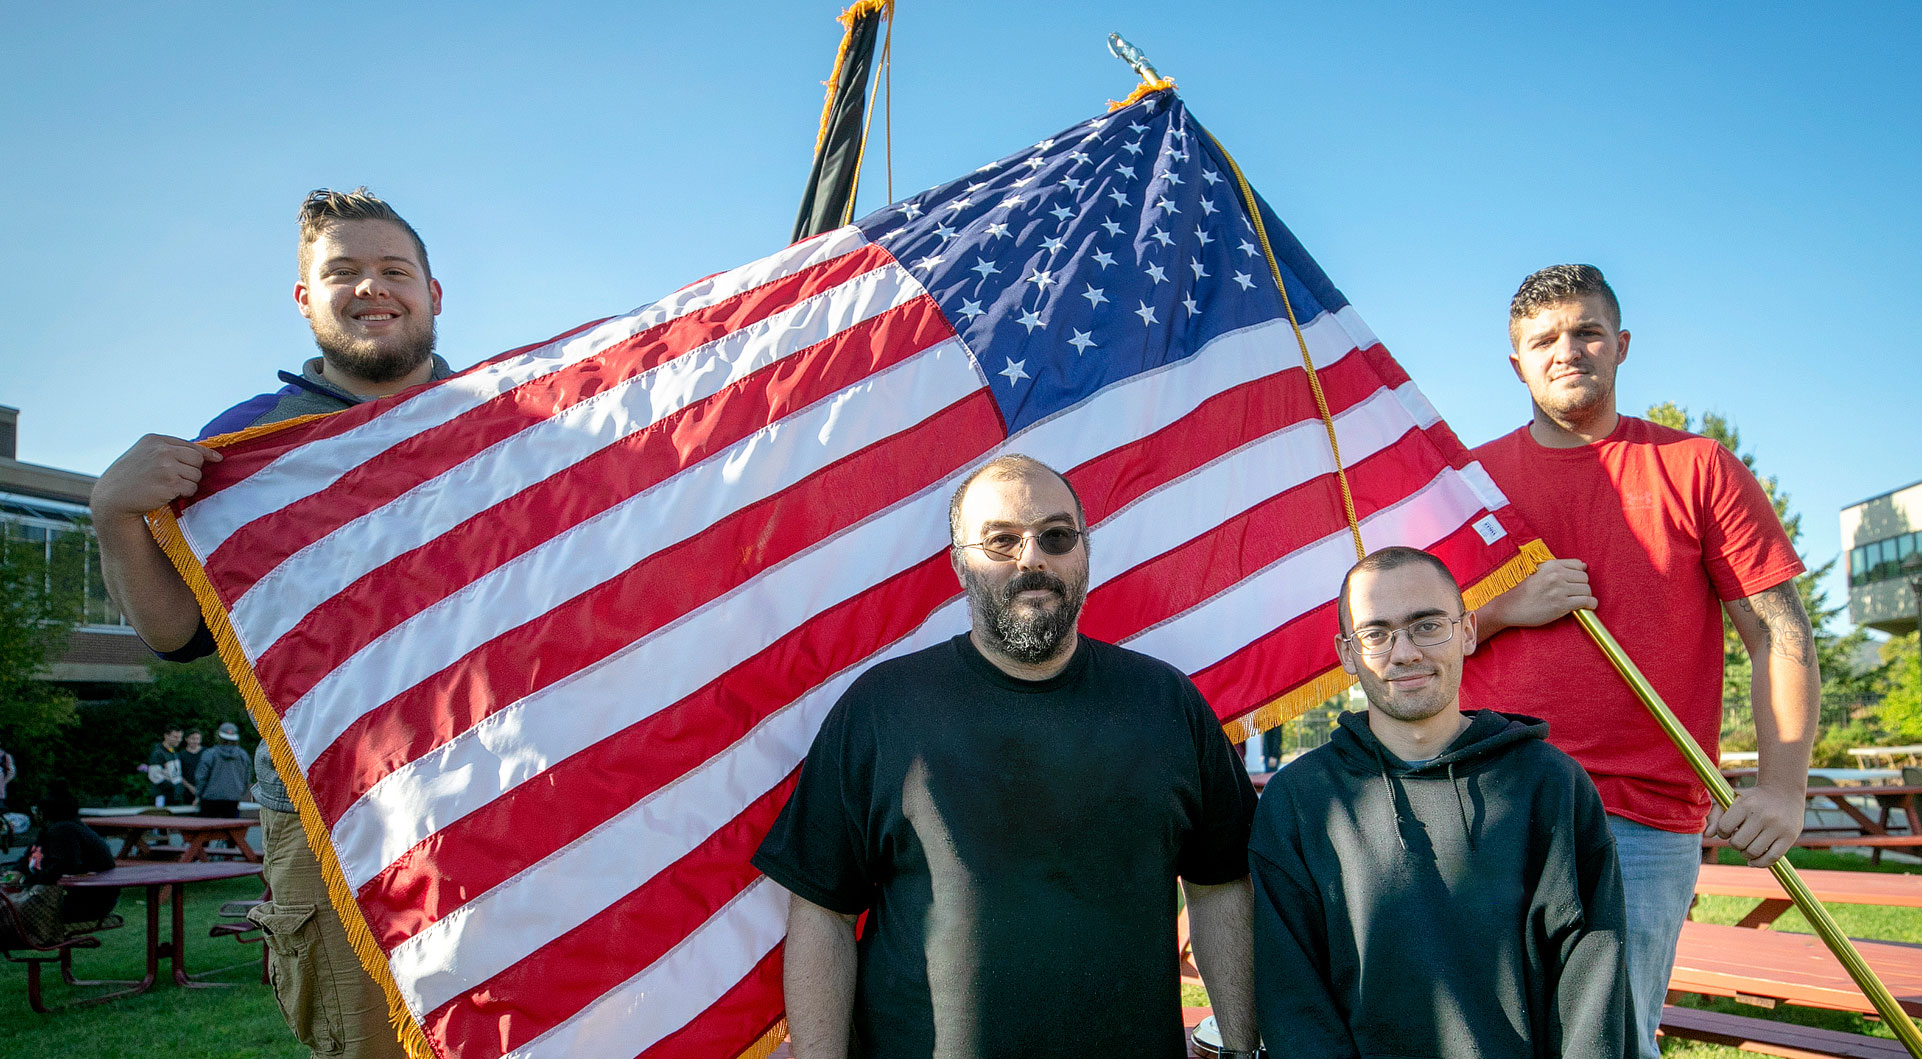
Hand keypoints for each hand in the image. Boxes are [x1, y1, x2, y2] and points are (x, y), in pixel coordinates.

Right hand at [90, 434, 222, 521]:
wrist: (112, 498)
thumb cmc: (128, 478)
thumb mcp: (143, 454)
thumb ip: (166, 450)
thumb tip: (201, 454)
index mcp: (155, 440)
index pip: (190, 445)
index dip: (206, 453)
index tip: (216, 459)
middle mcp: (162, 450)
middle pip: (197, 460)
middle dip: (192, 471)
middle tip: (177, 480)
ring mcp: (166, 466)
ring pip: (196, 475)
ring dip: (187, 484)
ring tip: (168, 487)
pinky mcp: (170, 483)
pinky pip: (191, 488)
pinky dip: (184, 493)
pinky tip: (168, 494)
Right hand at [1483, 559, 1595, 630]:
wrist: (1510, 607)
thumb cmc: (1523, 591)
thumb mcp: (1538, 572)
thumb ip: (1558, 568)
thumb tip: (1583, 565)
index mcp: (1551, 565)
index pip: (1578, 565)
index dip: (1578, 574)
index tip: (1575, 582)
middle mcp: (1556, 575)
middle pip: (1584, 578)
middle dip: (1582, 586)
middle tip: (1575, 594)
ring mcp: (1559, 590)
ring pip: (1587, 589)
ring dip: (1586, 596)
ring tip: (1579, 601)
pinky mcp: (1561, 605)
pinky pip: (1586, 601)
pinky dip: (1590, 605)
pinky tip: (1587, 607)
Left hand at [1707, 786, 1803, 866]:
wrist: (1784, 792)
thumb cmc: (1753, 799)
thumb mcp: (1732, 800)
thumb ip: (1716, 816)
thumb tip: (1707, 835)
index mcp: (1745, 804)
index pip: (1724, 828)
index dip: (1723, 832)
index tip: (1728, 829)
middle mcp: (1762, 815)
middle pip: (1738, 843)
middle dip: (1734, 844)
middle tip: (1739, 838)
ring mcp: (1777, 827)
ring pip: (1753, 852)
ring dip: (1746, 853)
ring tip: (1747, 846)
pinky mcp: (1789, 837)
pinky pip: (1772, 858)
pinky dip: (1760, 863)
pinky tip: (1754, 860)